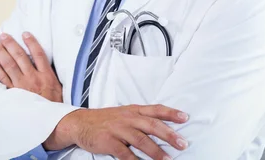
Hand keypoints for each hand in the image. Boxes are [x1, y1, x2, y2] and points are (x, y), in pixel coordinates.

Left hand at [0, 32, 61, 102]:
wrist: (53, 124)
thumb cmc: (56, 106)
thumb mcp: (59, 88)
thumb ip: (50, 75)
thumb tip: (44, 64)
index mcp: (47, 76)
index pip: (38, 54)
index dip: (31, 42)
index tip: (24, 33)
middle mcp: (34, 78)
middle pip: (20, 56)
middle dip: (11, 44)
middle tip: (3, 36)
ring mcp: (22, 86)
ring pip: (10, 65)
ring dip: (1, 53)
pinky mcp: (14, 94)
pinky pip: (3, 79)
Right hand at [45, 105, 188, 159]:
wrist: (79, 123)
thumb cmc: (105, 120)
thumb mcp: (123, 114)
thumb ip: (140, 119)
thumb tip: (163, 128)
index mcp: (132, 110)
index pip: (155, 109)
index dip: (170, 113)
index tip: (185, 117)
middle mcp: (127, 118)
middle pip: (151, 125)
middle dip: (168, 134)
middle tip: (182, 143)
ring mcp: (117, 129)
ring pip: (140, 139)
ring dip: (155, 151)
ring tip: (167, 159)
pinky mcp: (108, 141)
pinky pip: (124, 153)